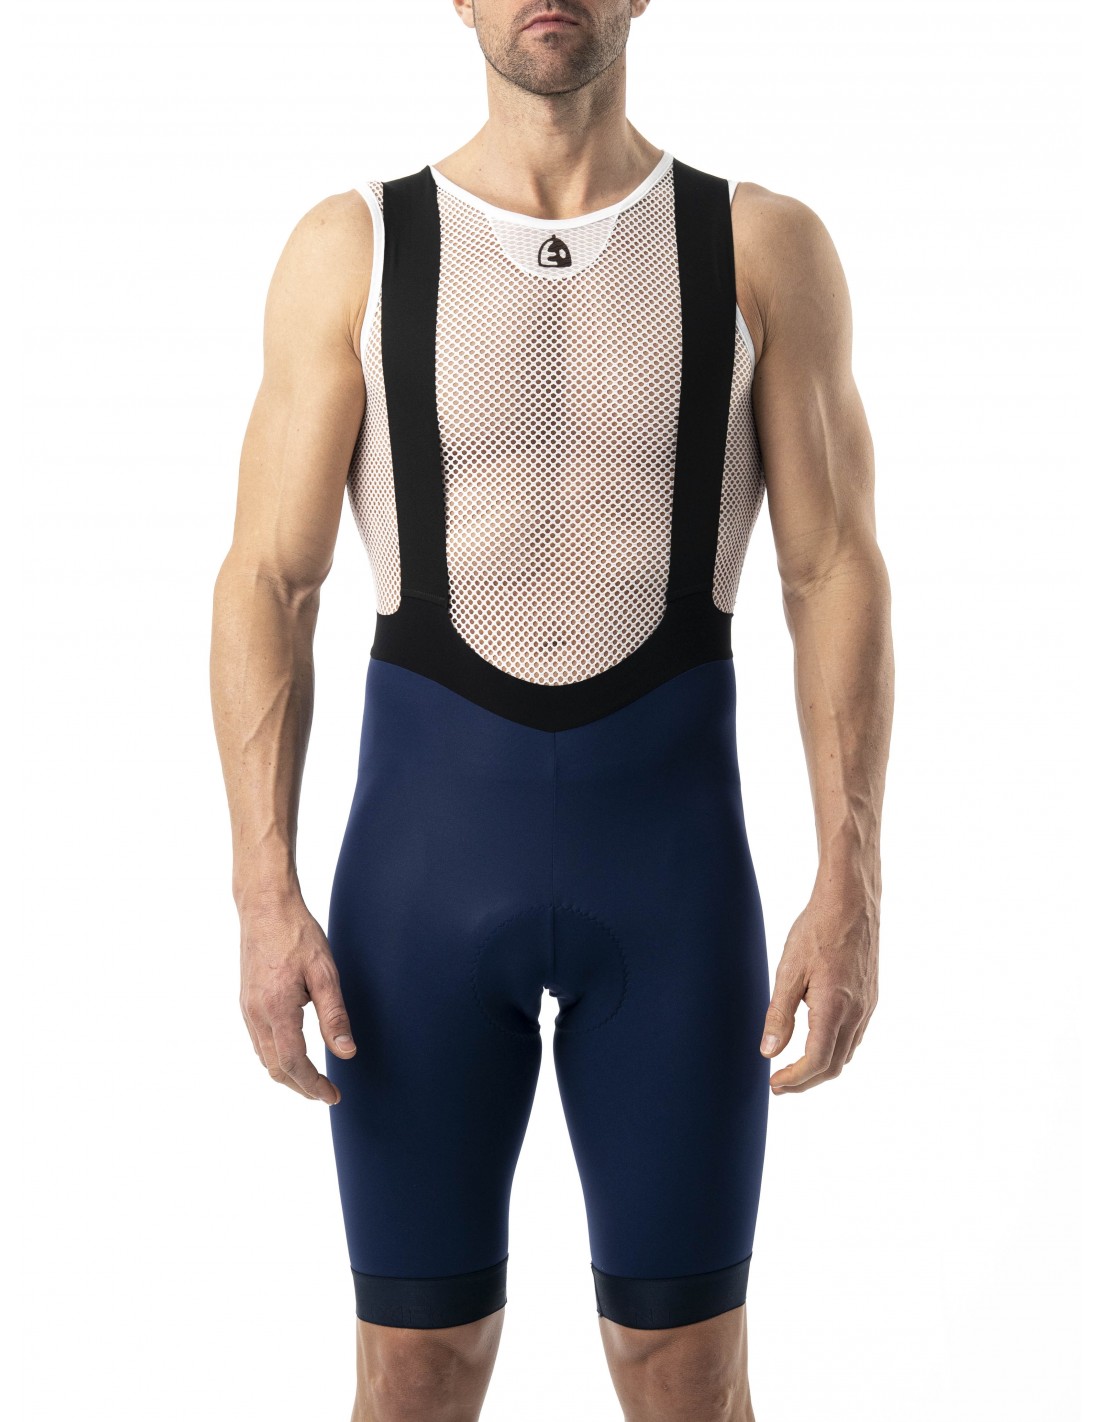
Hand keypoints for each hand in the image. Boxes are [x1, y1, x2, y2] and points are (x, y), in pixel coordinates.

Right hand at [239, 890, 356, 1103]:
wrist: (265, 907)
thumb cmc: (297, 935)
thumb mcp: (325, 973)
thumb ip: (334, 1016)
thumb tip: (346, 1053)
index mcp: (277, 1010)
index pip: (294, 1064)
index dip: (314, 1086)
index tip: (333, 1096)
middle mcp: (256, 1014)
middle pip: (276, 1068)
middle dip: (301, 1087)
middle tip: (327, 1093)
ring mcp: (247, 1009)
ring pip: (264, 1058)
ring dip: (288, 1074)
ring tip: (313, 1080)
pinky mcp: (246, 1001)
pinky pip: (259, 1041)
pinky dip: (276, 1056)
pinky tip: (292, 1053)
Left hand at [759, 887, 877, 1092]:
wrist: (851, 901)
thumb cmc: (817, 930)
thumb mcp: (788, 971)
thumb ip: (779, 1015)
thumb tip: (769, 1051)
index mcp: (835, 1008)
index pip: (817, 1062)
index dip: (795, 1079)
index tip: (774, 1084)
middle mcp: (857, 1012)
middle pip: (834, 1065)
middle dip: (806, 1080)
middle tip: (779, 1083)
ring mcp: (868, 1006)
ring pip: (847, 1053)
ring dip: (822, 1067)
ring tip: (794, 1067)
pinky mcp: (871, 996)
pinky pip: (855, 1035)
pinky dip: (835, 1048)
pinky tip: (817, 1040)